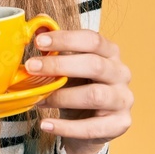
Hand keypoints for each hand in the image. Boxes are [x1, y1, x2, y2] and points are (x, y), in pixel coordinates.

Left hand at [26, 30, 132, 153]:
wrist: (89, 125)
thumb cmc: (77, 88)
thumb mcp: (67, 67)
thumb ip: (55, 48)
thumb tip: (37, 26)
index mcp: (110, 52)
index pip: (92, 40)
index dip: (65, 39)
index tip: (38, 41)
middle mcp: (121, 73)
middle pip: (94, 65)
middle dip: (59, 65)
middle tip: (31, 67)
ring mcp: (123, 99)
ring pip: (95, 95)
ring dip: (62, 97)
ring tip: (38, 99)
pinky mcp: (120, 124)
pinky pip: (92, 127)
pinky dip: (66, 127)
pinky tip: (46, 124)